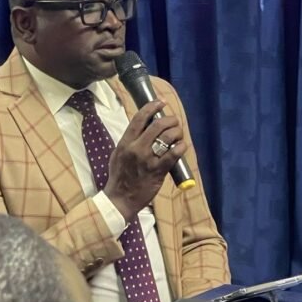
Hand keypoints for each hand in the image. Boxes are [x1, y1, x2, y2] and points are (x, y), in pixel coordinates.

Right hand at [104, 101, 186, 219]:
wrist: (120, 199)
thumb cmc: (119, 176)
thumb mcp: (118, 154)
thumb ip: (130, 141)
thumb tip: (144, 128)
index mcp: (125, 142)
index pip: (139, 118)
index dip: (152, 107)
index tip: (161, 102)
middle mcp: (136, 148)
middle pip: (157, 125)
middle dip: (170, 120)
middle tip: (174, 121)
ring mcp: (148, 159)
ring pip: (167, 137)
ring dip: (177, 132)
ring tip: (178, 134)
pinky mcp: (158, 171)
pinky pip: (173, 154)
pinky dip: (181, 147)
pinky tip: (182, 146)